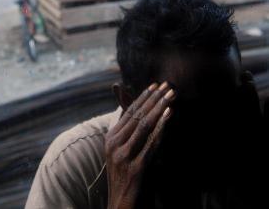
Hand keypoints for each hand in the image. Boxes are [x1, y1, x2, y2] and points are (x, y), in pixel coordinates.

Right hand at [105, 82, 174, 208]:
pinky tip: (169, 114)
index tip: (156, 85)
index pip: (128, 112)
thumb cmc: (126, 179)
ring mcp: (124, 156)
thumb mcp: (123, 152)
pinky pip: (152, 141)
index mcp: (110, 138)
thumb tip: (133, 111)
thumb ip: (128, 131)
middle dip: (154, 98)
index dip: (143, 97)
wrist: (121, 207)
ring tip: (171, 95)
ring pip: (144, 125)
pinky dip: (162, 125)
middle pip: (137, 115)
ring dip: (160, 107)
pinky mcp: (136, 167)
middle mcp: (114, 144)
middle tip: (167, 85)